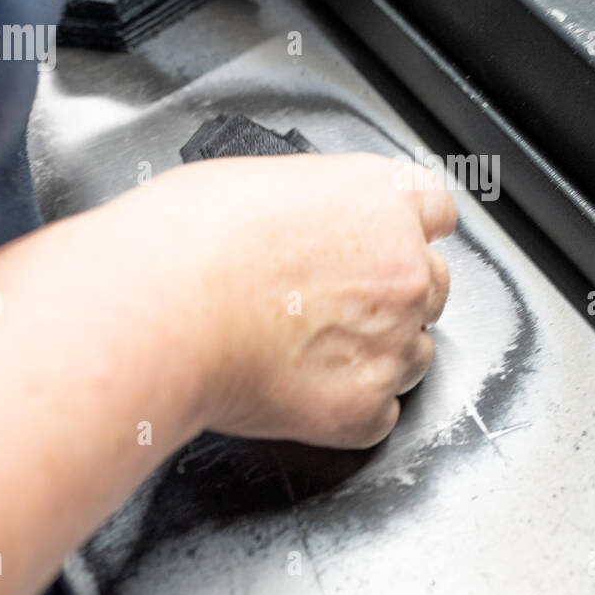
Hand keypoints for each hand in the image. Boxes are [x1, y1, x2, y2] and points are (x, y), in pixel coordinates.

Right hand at [134, 152, 455, 448]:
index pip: (435, 210)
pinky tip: (304, 389)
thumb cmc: (186, 242)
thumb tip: (309, 224)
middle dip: (393, 294)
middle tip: (336, 304)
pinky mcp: (366, 406)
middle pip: (431, 284)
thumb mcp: (259, 181)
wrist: (160, 312)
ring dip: (377, 354)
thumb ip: (314, 205)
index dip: (409, 230)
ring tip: (310, 351)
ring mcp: (392, 340)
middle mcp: (403, 267)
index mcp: (381, 199)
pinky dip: (350, 408)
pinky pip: (383, 413)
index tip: (392, 243)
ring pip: (414, 352)